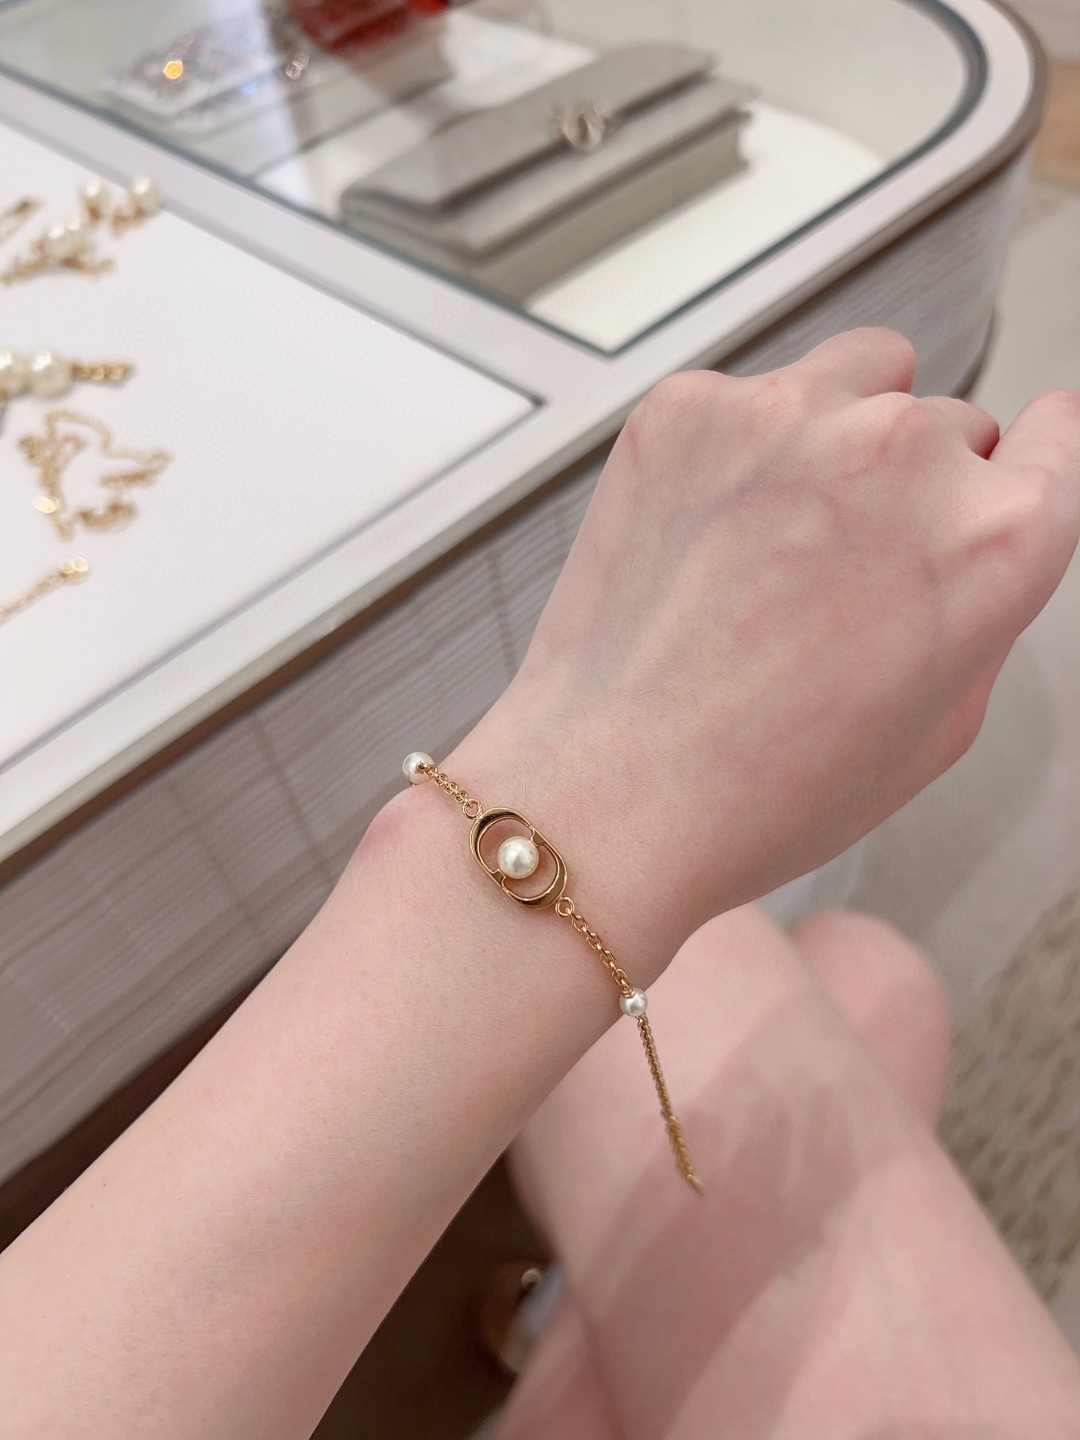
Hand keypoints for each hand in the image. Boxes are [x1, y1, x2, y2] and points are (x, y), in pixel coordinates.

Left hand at [454, 329, 1079, 961]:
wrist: (610, 793)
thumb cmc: (764, 788)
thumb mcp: (942, 724)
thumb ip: (983, 601)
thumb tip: (976, 532)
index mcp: (993, 537)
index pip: (1060, 438)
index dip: (1031, 463)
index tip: (1011, 464)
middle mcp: (903, 453)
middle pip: (949, 427)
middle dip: (913, 489)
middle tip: (843, 575)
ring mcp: (789, 415)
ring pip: (862, 377)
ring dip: (843, 435)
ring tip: (782, 535)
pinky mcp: (690, 409)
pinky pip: (753, 398)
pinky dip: (741, 449)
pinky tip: (709, 535)